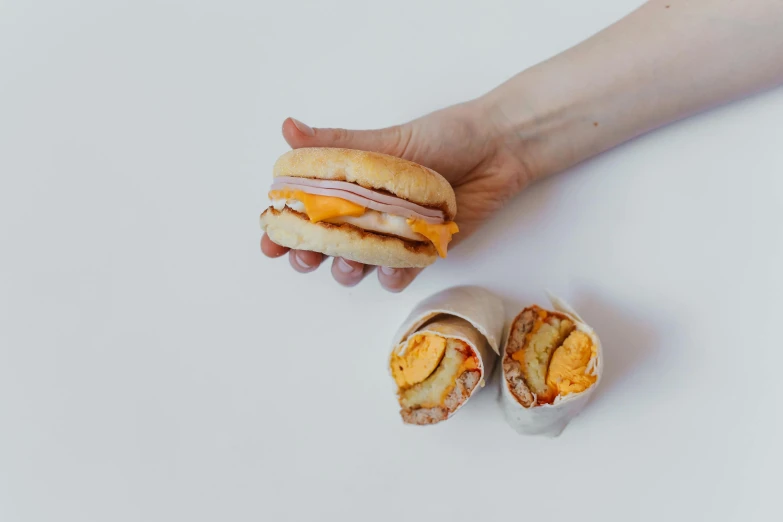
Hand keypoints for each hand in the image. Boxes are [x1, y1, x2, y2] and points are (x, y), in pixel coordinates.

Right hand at [260, 100, 532, 291]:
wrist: (498, 148)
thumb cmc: (443, 136)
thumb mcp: (385, 139)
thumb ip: (336, 144)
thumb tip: (287, 129)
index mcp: (352, 183)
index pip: (306, 208)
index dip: (284, 226)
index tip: (268, 239)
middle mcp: (368, 210)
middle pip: (326, 242)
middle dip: (310, 254)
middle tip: (305, 256)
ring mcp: (393, 233)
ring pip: (358, 263)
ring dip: (347, 269)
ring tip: (350, 263)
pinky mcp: (422, 250)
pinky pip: (398, 273)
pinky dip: (392, 275)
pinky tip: (392, 269)